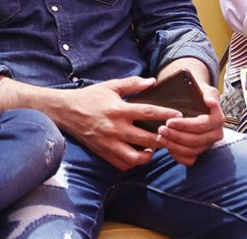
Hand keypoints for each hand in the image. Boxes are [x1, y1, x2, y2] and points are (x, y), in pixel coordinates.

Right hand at [58, 77, 181, 170]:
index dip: (166, 114)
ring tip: (154, 148)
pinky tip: (139, 155)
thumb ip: (132, 84)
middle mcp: (115, 128)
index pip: (148, 113)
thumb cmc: (91, 97)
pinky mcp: (103, 153)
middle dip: (162, 138)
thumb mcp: (111, 86)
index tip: (179, 115)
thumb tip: (152, 81)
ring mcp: (109, 143)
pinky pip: (122, 164)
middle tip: (170, 135)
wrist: (67, 111)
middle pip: (146, 138)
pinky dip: (133, 163)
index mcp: (119, 109)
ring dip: (149, 155)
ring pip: (135, 157)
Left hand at [156, 82, 223, 166]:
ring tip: (160, 136)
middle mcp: (215, 133)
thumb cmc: (198, 93)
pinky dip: (177, 155)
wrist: (195, 100)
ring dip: (174, 145)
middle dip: (176, 135)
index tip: (170, 121)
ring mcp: (208, 144)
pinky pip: (189, 159)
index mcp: (218, 118)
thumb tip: (210, 102)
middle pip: (195, 139)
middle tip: (161, 129)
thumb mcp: (205, 88)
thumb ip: (210, 94)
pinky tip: (167, 145)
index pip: (202, 125)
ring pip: (191, 150)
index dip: (185, 125)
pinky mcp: (200, 152)